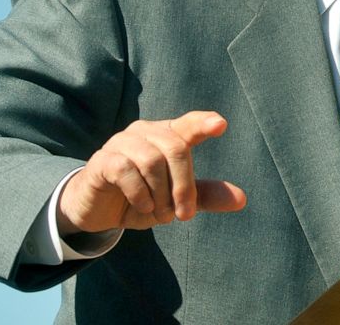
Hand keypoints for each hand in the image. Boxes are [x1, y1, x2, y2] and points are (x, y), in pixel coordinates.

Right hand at [57, 111, 245, 235]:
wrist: (97, 211)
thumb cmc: (142, 197)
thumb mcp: (175, 200)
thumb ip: (204, 196)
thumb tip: (242, 199)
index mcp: (166, 136)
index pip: (188, 125)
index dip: (203, 123)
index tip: (221, 125)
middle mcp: (145, 132)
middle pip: (175, 149)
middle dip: (184, 185)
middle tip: (183, 215)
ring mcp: (121, 143)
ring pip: (152, 160)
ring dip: (160, 194)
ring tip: (159, 213)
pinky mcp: (102, 160)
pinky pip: (125, 169)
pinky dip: (139, 193)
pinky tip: (142, 206)